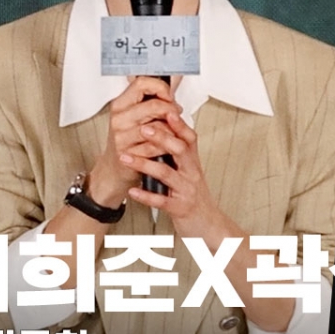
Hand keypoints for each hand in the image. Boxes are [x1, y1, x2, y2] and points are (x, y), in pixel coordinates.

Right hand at [88, 76, 182, 207]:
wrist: (115, 168)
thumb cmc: (129, 140)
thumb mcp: (136, 116)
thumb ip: (152, 99)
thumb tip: (175, 79)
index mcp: (120, 104)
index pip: (141, 83)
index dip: (160, 87)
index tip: (169, 95)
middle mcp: (119, 118)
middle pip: (154, 105)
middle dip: (171, 110)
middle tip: (176, 114)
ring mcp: (122, 136)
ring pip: (158, 127)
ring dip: (171, 130)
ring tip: (172, 131)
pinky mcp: (129, 153)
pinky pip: (156, 146)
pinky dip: (166, 146)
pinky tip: (165, 146)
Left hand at [122, 111, 231, 241]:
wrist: (208, 224)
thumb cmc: (194, 196)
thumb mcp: (189, 171)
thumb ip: (178, 153)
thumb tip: (163, 131)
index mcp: (192, 163)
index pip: (189, 138)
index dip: (178, 123)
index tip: (165, 109)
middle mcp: (191, 173)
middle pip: (180, 150)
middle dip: (161, 138)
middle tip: (143, 128)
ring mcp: (186, 191)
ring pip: (167, 174)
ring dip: (145, 164)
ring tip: (126, 157)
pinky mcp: (180, 208)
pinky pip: (162, 201)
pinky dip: (146, 196)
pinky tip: (132, 191)